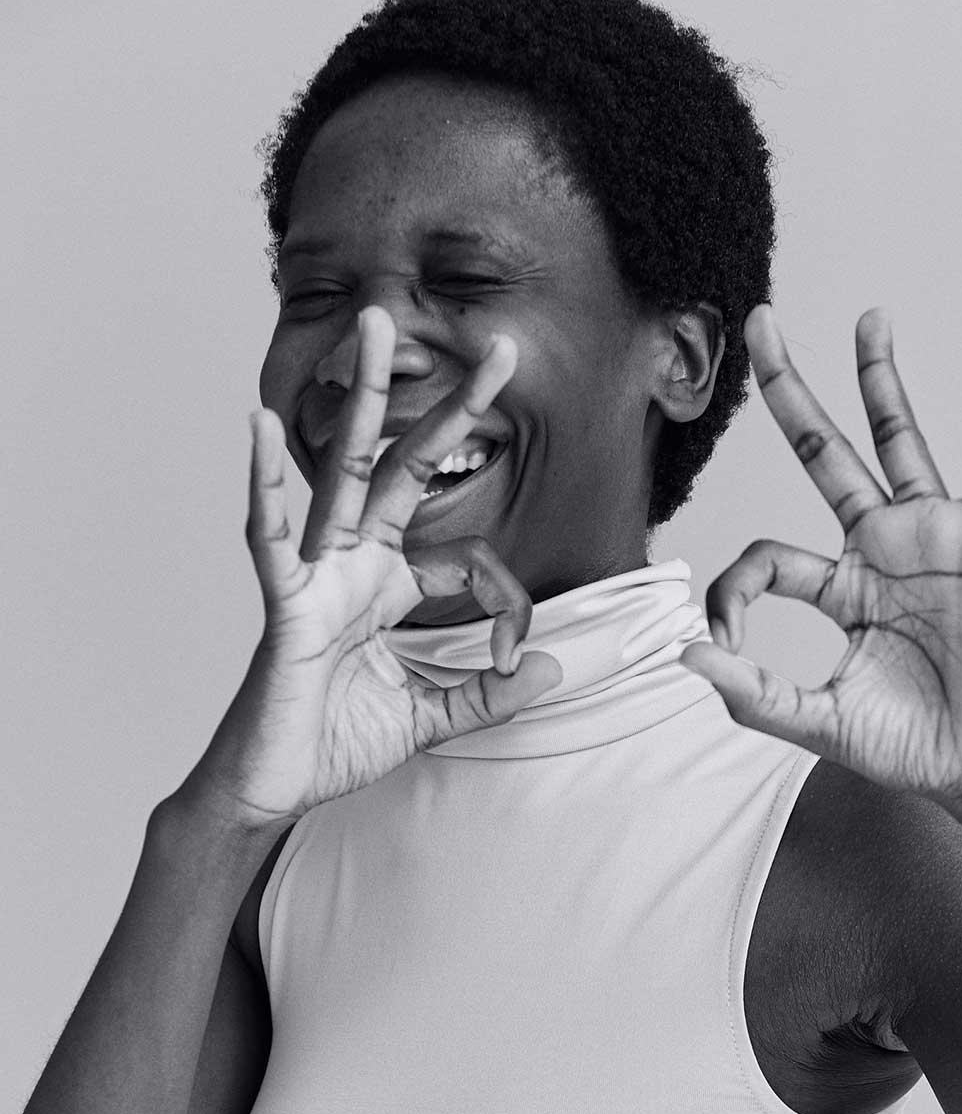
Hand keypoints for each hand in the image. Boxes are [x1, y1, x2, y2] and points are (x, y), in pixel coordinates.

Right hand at [183, 307, 561, 832]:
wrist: (273, 788)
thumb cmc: (334, 742)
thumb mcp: (431, 718)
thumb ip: (489, 694)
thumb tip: (551, 670)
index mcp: (391, 586)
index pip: (470, 558)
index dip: (506, 602)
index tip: (513, 653)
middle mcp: (356, 565)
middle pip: (409, 466)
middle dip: (451, 407)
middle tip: (497, 347)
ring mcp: (318, 575)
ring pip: (345, 470)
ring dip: (365, 398)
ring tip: (375, 325)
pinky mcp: (283, 603)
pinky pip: (270, 535)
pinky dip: (262, 483)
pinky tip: (258, 427)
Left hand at [678, 305, 961, 811]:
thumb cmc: (916, 750)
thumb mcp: (819, 721)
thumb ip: (752, 690)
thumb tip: (683, 652)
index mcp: (841, 589)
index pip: (767, 557)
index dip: (731, 590)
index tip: (724, 637)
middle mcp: (882, 549)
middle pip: (823, 452)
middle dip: (790, 390)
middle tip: (761, 322)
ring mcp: (933, 535)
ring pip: (898, 437)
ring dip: (880, 376)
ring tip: (867, 316)